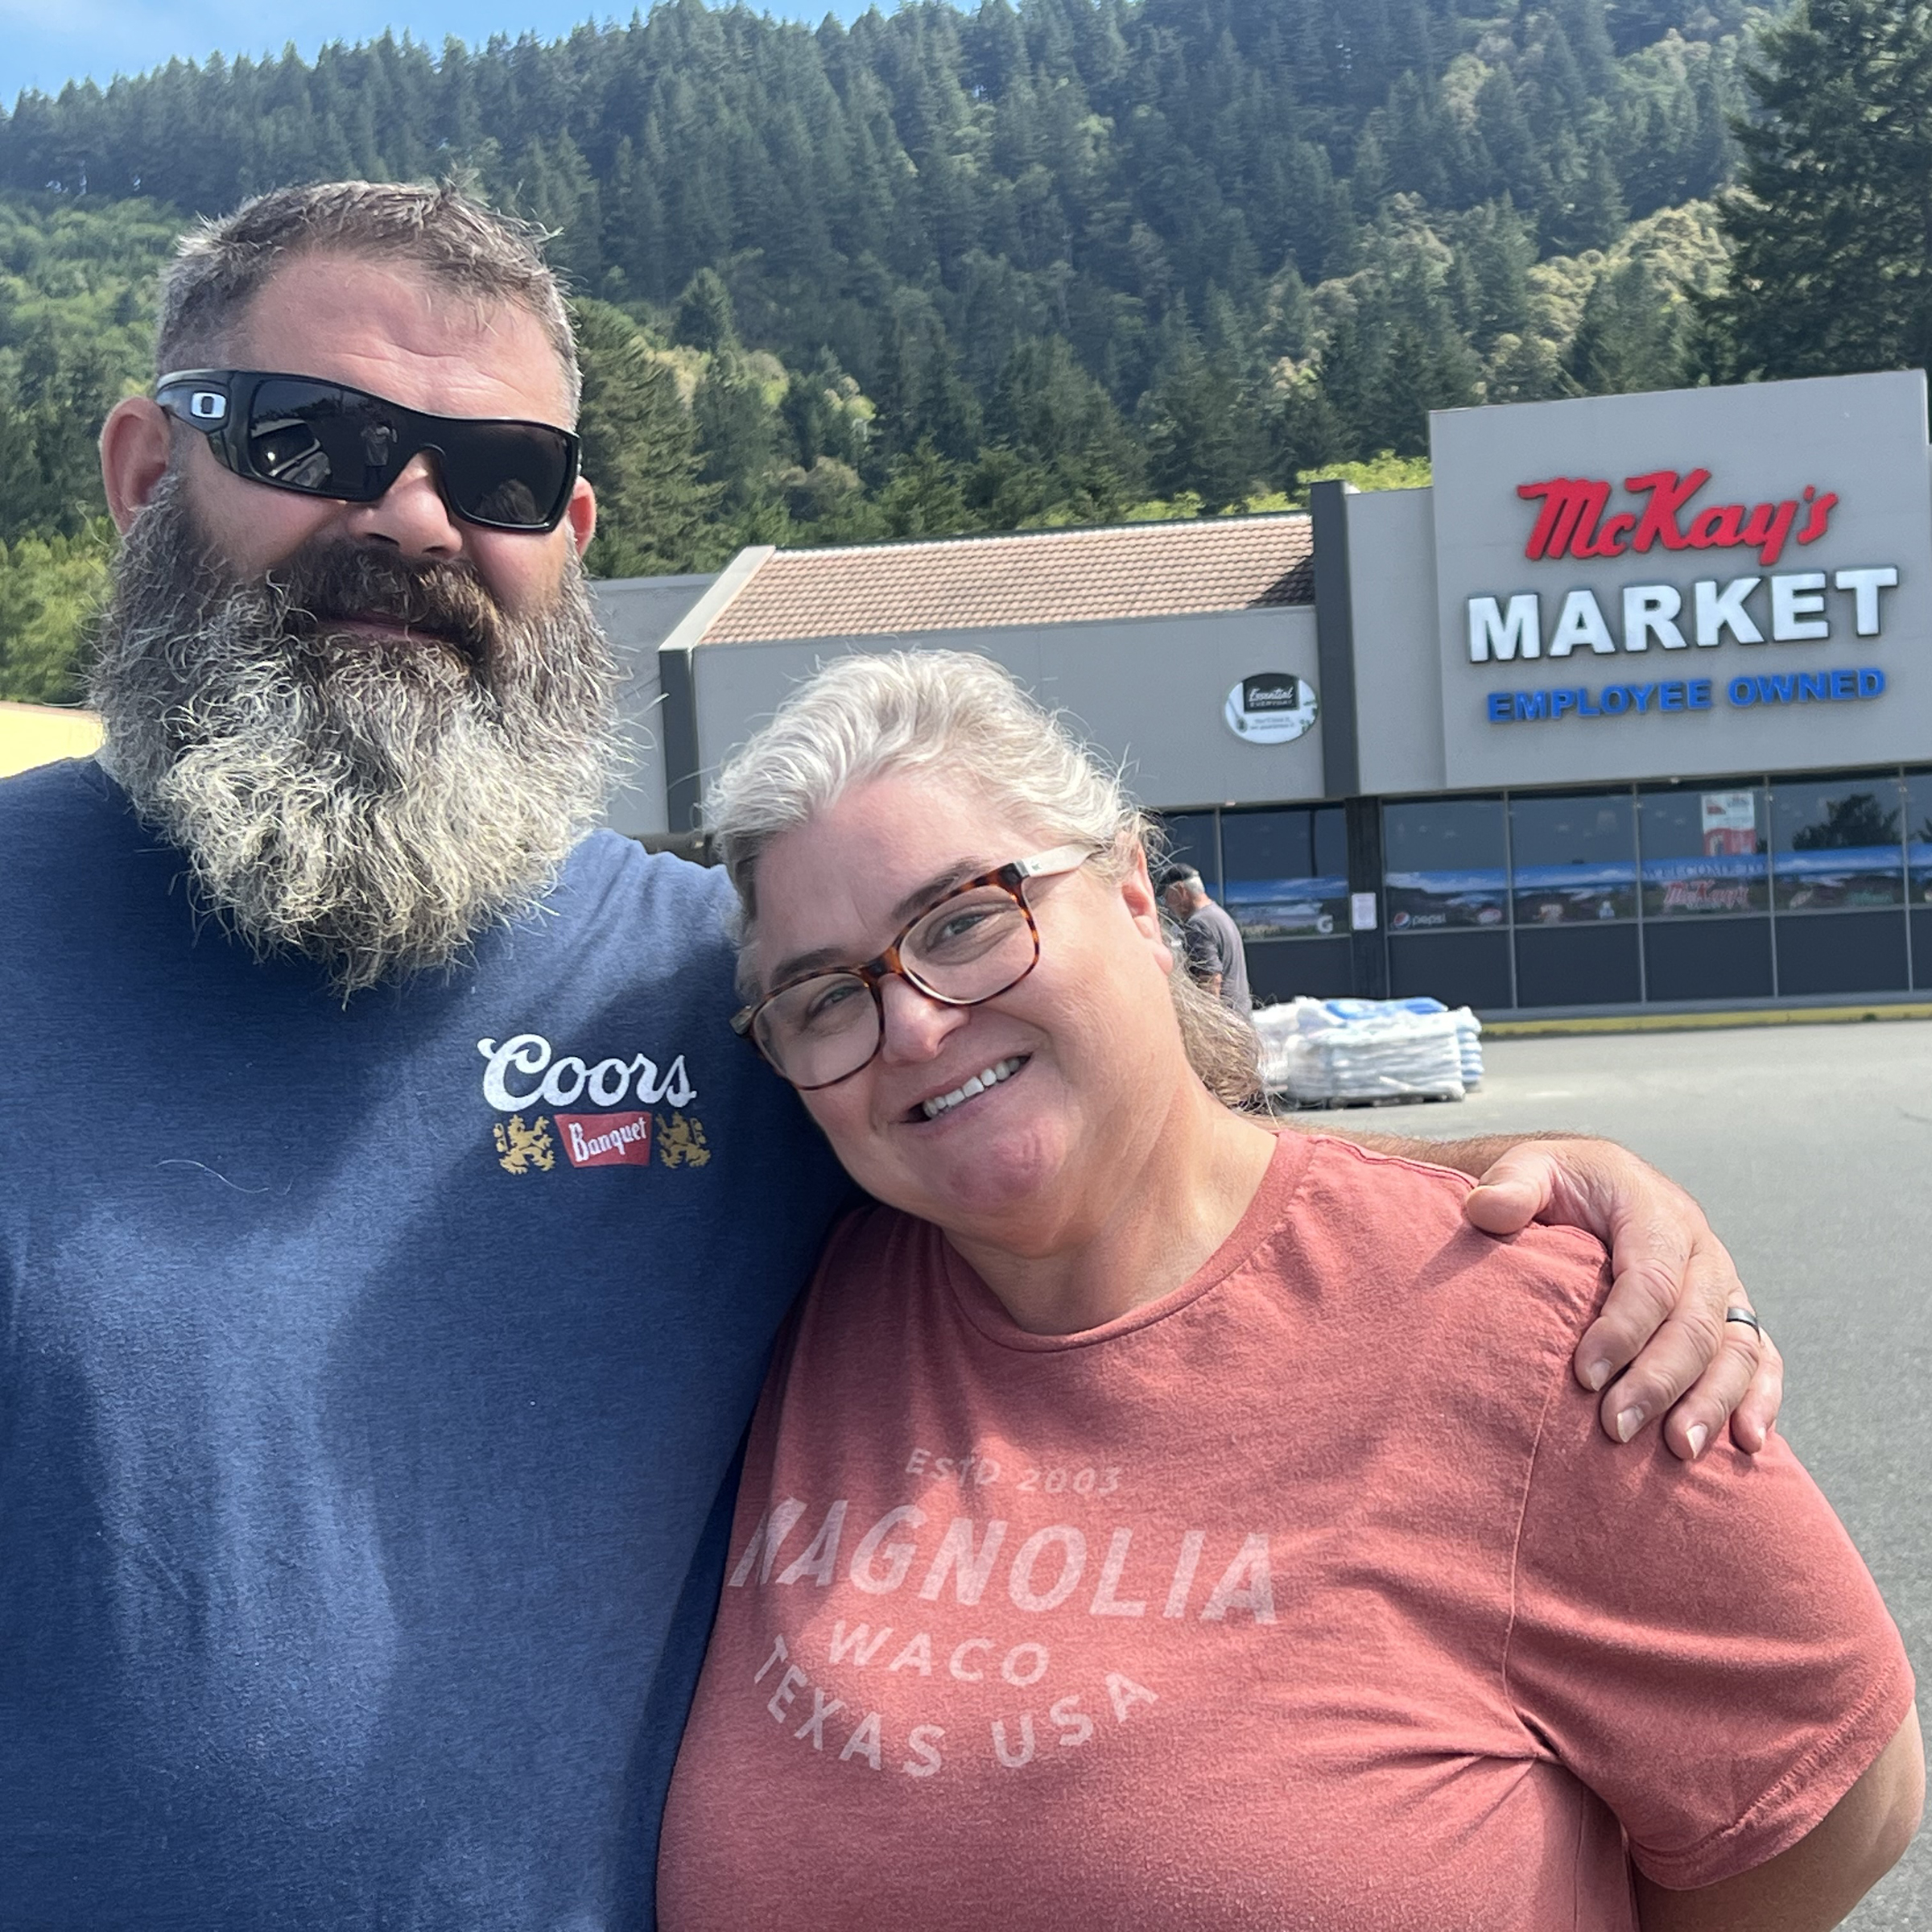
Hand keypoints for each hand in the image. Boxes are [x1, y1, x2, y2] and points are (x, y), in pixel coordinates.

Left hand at [1462, 1138, 1781, 1459]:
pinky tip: (1747, 1442)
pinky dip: (1759, 1398)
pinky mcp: (1732, 1314)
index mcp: (1656, 1213)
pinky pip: (1760, 1357)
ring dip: (1713, 1401)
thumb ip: (1511, 1186)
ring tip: (1680, 1450)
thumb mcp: (1532, 1169)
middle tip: (1617, 1428)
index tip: (1584, 1376)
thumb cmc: (1559, 1185)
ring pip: (1736, 1347)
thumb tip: (1485, 1208)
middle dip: (1659, 1381)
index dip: (1622, 1330)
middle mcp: (1701, 1250)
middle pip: (1695, 1323)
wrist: (1596, 1185)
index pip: (1650, 1279)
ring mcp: (1723, 1285)